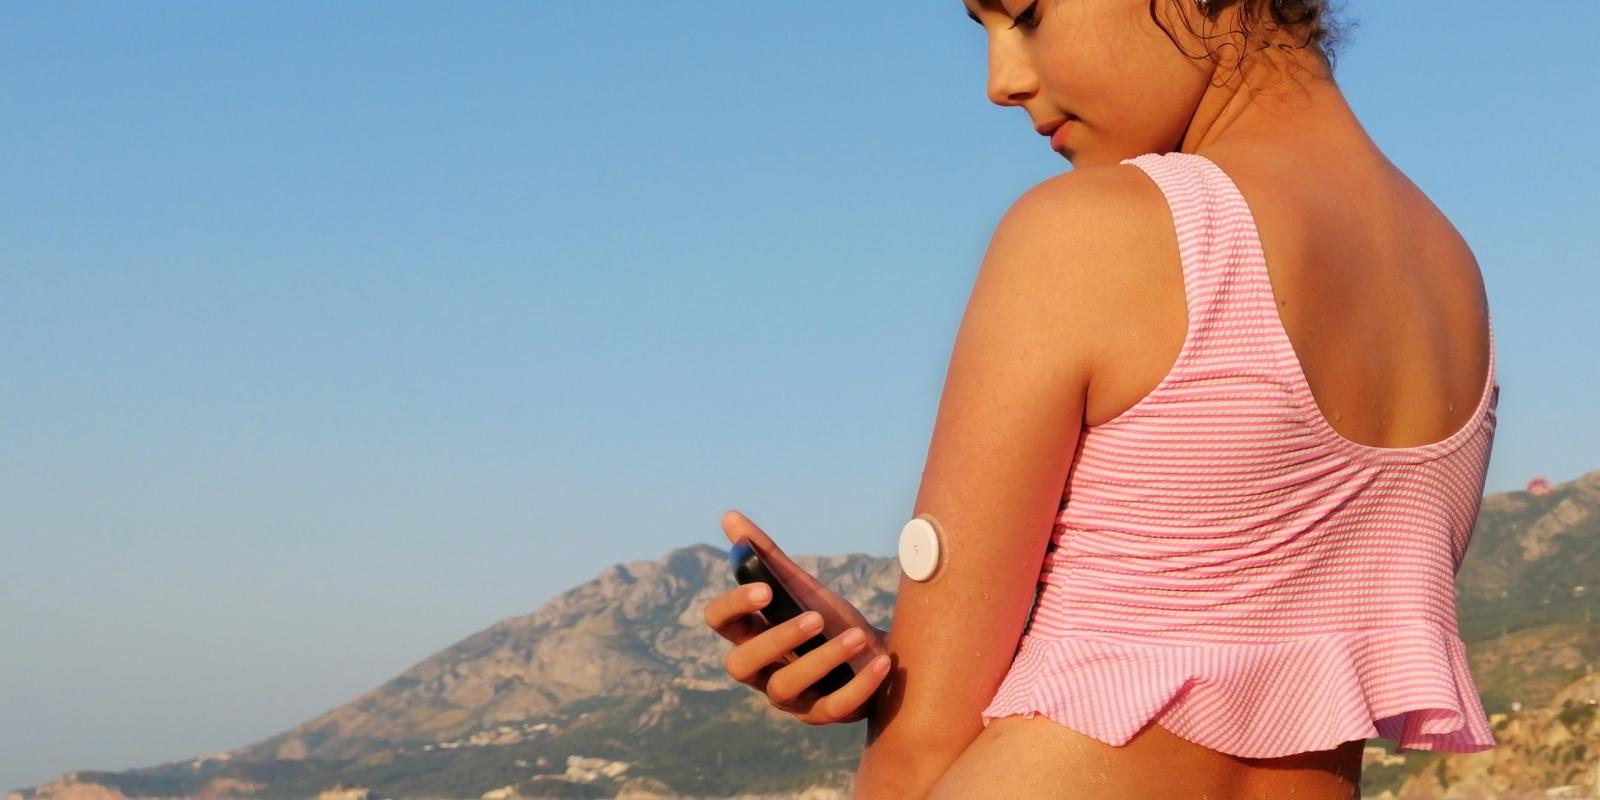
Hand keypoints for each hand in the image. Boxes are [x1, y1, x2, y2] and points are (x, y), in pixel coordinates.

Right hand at [704, 509, 892, 724]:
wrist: (877, 654)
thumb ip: (766, 557)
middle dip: (775, 640)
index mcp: (752, 636)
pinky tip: (881, 661)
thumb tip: (729, 516)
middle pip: (740, 665)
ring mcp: (792, 699)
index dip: (733, 607)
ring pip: (786, 688)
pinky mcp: (825, 714)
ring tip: (857, 637)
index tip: (764, 588)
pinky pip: (835, 707)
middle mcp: (763, 672)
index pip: (720, 624)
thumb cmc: (829, 621)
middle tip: (814, 618)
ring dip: (822, 660)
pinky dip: (859, 685)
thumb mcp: (801, 588)